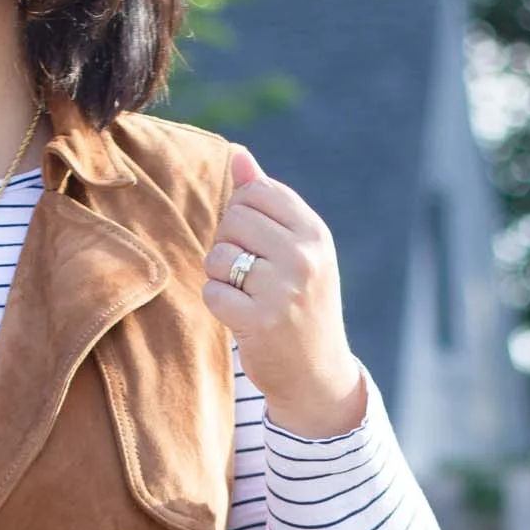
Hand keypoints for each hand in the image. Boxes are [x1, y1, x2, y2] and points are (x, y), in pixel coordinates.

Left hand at [201, 146, 367, 436]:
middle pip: (233, 219)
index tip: (255, 244)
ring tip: (246, 296)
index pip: (256, 192)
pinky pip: (212, 292)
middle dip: (229, 244)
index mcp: (315, 233)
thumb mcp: (296, 250)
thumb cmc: (301, 304)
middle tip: (248, 275)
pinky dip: (218, 305)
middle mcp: (305, 257)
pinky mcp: (260, 322)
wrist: (317, 375)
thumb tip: (239, 154)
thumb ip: (267, 201)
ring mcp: (284, 290)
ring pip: (219, 256)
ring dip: (220, 277)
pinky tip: (240, 318)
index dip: (241, 214)